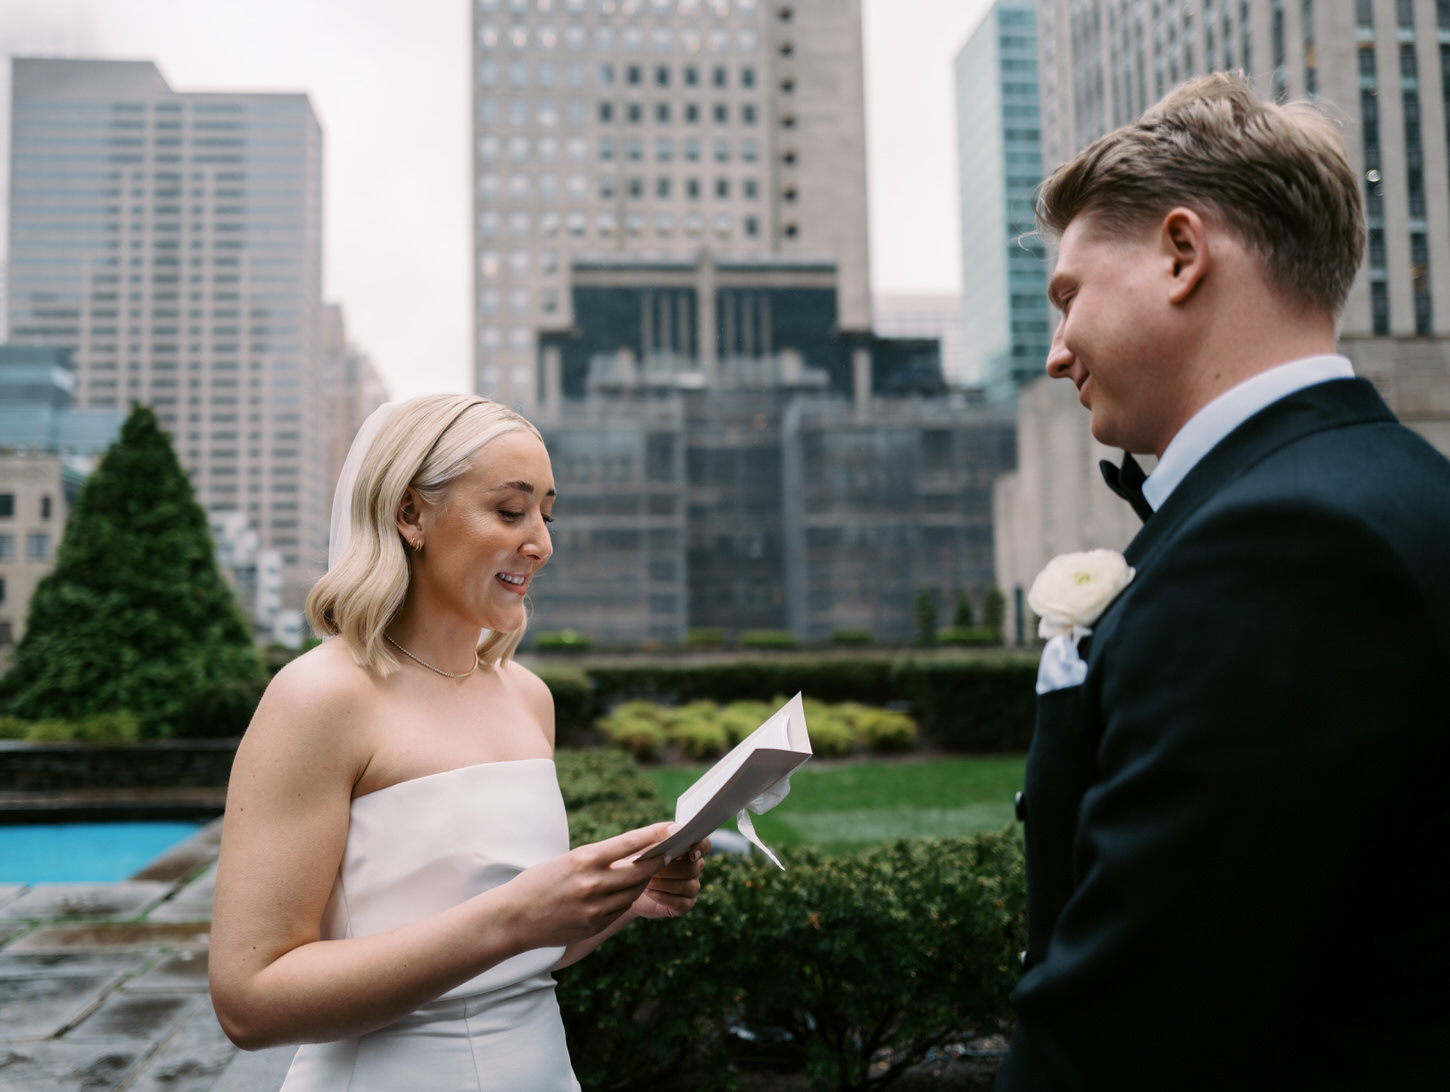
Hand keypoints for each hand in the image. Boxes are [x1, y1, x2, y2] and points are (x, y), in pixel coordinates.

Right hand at [508, 823, 673, 947]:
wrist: (513, 918)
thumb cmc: (538, 882)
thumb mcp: (567, 860)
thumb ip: (598, 858)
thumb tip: (632, 853)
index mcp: (584, 859)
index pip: (630, 843)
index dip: (655, 836)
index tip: (672, 829)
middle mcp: (593, 883)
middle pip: (640, 870)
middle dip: (656, 861)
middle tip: (668, 852)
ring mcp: (595, 908)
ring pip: (634, 892)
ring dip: (642, 881)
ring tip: (647, 872)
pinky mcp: (594, 926)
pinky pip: (620, 909)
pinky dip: (626, 898)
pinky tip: (625, 892)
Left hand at [631, 838, 708, 919]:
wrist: (625, 888)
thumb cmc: (635, 861)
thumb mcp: (643, 844)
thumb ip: (659, 834)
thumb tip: (675, 831)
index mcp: (687, 849)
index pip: (705, 846)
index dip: (701, 848)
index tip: (691, 854)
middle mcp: (694, 868)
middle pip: (693, 868)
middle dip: (669, 869)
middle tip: (649, 868)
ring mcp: (691, 887)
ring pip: (685, 885)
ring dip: (663, 883)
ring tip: (646, 880)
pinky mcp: (684, 905)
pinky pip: (680, 902)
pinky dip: (662, 896)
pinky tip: (648, 892)